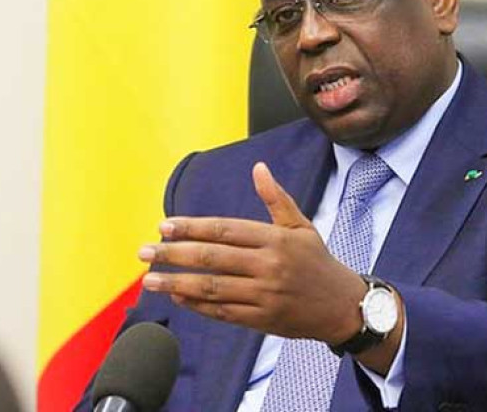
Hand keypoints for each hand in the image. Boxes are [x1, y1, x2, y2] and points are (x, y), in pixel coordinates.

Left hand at [138, 162, 365, 343]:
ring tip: (149, 279)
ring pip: (212, 288)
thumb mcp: (301, 225)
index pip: (225, 230)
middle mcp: (268, 266)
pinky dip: (196, 305)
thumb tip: (258, 167)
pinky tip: (176, 295)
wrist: (341, 306)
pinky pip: (222, 312)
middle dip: (174, 254)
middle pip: (212, 258)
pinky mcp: (261, 320)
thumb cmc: (317, 261)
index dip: (192, 227)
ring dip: (176, 282)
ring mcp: (263, 296)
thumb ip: (276, 198)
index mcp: (276, 239)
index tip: (165, 226)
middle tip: (145, 251)